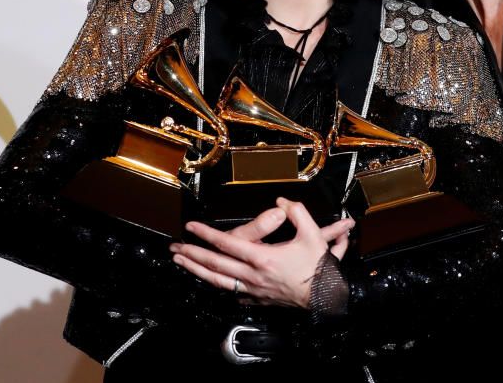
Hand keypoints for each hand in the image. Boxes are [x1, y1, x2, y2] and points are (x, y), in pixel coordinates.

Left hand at [170, 198, 353, 308]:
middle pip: (215, 265)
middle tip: (175, 249)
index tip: (191, 227)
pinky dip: (220, 287)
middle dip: (192, 255)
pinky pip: (234, 293)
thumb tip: (282, 203)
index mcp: (263, 258)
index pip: (227, 243)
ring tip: (182, 264)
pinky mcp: (259, 299)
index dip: (206, 234)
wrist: (326, 296)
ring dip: (198, 271)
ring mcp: (254, 290)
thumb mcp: (312, 234)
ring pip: (219, 281)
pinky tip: (214, 284)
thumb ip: (297, 213)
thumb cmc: (318, 268)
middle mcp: (253, 275)